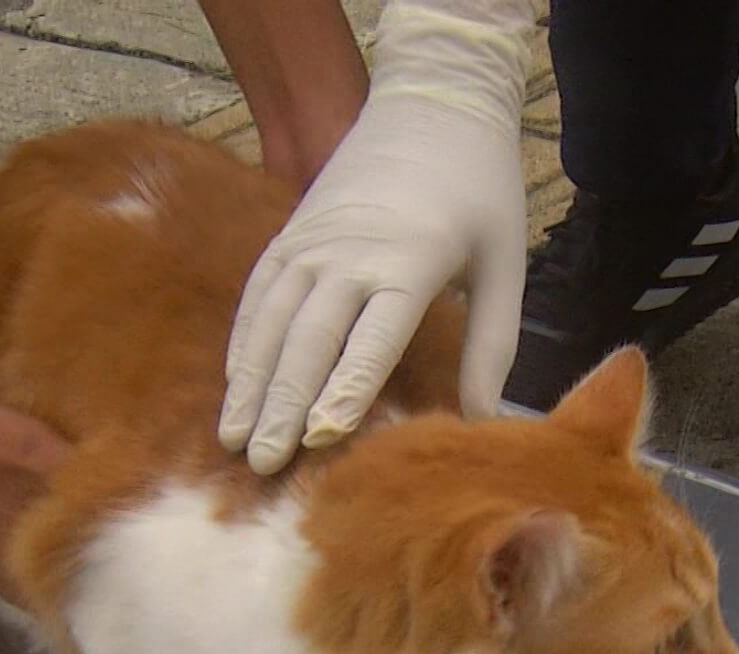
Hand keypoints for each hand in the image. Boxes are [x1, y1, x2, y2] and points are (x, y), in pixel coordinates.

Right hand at [219, 0, 532, 474]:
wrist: (432, 104)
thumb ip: (491, 345)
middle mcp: (351, 251)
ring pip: (272, 321)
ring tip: (234, 441)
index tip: (322, 437)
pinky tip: (233, 388)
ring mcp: (312, 241)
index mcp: (411, 260)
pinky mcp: (290, 233)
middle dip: (283, 404)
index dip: (347, 387)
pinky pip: (258, 296)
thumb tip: (481, 423)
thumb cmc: (480, 191)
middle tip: (264, 465)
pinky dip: (243, 344)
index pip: (374, 336)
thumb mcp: (505, 264)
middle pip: (310, 338)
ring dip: (250, 383)